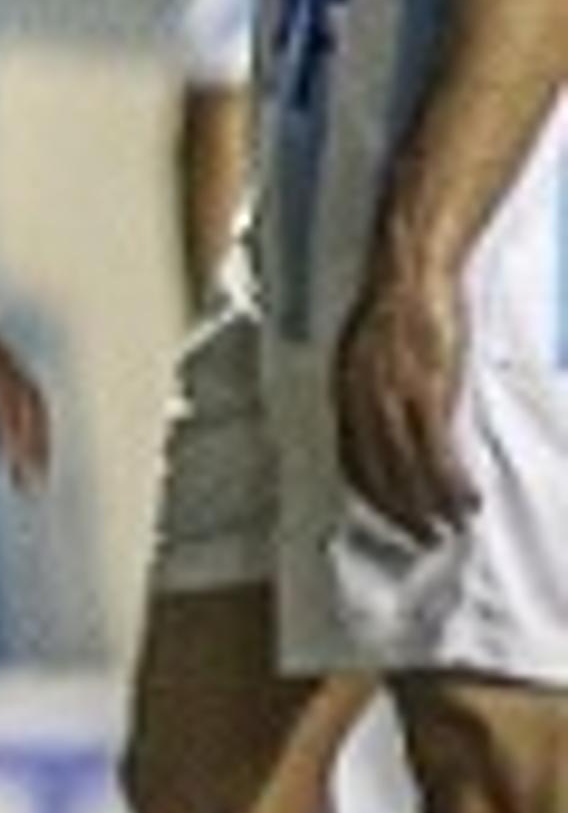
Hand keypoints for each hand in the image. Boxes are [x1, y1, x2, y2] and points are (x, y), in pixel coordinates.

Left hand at [0, 271, 53, 491]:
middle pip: (28, 397)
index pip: (0, 391)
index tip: (7, 461)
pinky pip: (17, 395)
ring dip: (35, 438)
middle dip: (34, 442)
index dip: (6, 427)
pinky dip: (25, 425)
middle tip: (29, 488)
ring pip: (30, 398)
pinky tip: (18, 454)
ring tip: (30, 481)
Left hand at [334, 266, 474, 539]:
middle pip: (377, 474)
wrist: (410, 273)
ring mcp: (393, 398)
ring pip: (407, 470)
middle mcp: (360, 401)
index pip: (350, 460)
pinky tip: (469, 499)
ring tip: (451, 527)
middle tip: (423, 539)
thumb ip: (366, 390)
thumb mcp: (364, 353)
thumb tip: (380, 422)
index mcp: (344, 393)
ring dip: (430, 507)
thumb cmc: (394, 308)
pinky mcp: (427, 391)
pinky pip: (437, 452)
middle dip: (400, 513)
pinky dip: (451, 483)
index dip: (371, 495)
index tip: (391, 516)